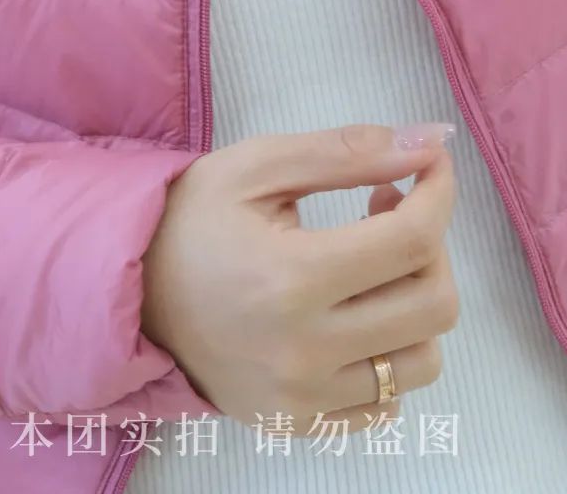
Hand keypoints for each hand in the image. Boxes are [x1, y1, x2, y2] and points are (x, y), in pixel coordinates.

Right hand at [140, 122, 458, 435]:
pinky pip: (387, 403)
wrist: (128, 293)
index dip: (439, 191)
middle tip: (387, 207)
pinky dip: (389, 355)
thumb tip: (431, 142)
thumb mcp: (259, 164)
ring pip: (422, 359)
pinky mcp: (299, 424)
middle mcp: (303, 352)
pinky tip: (355, 313)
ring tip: (370, 262)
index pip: (413, 240)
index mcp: (290, 279)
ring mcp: (303, 399)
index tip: (429, 164)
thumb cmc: (191, 219)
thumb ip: (348, 152)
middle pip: (433, 304)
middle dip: (430, 243)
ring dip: (414, 299)